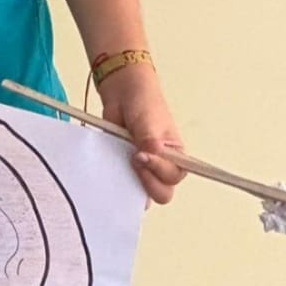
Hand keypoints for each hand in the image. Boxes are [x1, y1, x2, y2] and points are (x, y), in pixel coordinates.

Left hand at [99, 66, 184, 204]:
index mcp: (176, 156)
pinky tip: (109, 166)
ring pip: (139, 191)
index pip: (174, 177)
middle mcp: (161, 166)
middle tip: (132, 159)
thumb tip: (150, 155)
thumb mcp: (149, 120)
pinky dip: (114, 178)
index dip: (159, 173)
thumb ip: (150, 139)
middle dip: (146, 182)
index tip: (142, 156)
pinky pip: (120, 182)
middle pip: (161, 192)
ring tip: (120, 161)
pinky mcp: (123, 166)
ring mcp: (141, 167)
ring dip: (129, 182)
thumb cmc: (144, 104)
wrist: (122, 93)